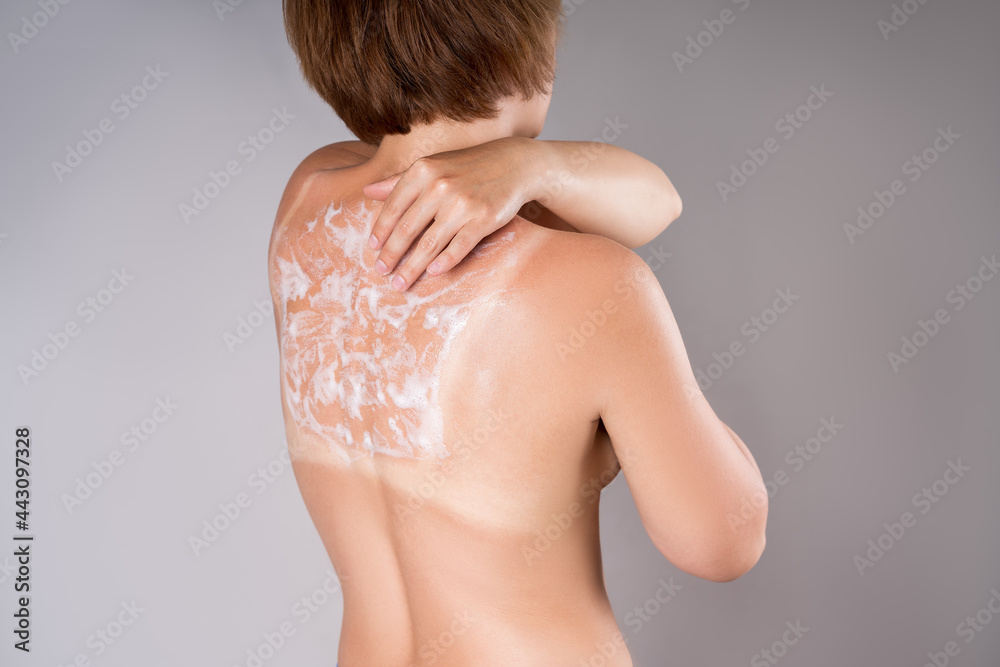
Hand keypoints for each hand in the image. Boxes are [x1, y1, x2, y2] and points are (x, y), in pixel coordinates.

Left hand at [362, 137, 535, 290]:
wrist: (516, 164)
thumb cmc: (468, 166)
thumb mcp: (433, 166)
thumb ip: (399, 180)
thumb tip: (366, 191)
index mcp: (423, 171)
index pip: (393, 207)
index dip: (380, 231)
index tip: (372, 249)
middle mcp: (439, 186)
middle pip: (407, 229)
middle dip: (391, 255)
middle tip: (380, 272)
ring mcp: (462, 203)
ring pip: (430, 243)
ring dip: (412, 267)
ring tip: (400, 283)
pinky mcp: (484, 218)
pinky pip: (459, 246)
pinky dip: (445, 261)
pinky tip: (433, 273)